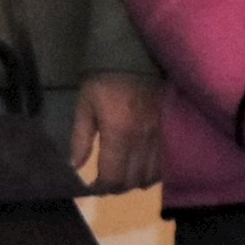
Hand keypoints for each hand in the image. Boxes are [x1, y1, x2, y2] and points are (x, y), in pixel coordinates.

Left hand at [71, 74, 165, 194]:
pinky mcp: (170, 133)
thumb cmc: (104, 80)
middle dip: (116, 187)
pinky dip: (152, 173)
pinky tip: (141, 167)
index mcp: (119, 133)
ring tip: (122, 175)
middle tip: (105, 182)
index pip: (113, 177)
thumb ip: (80, 138)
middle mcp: (143, 140)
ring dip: (134, 181)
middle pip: (132, 181)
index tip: (92, 187)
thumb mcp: (85, 105)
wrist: (136, 57)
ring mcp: (160, 138)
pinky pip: (164, 165)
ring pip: (150, 177)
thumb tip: (75, 167)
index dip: (101, 188)